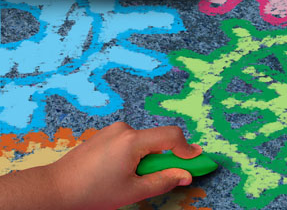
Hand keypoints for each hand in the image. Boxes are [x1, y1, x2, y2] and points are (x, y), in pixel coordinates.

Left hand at [48, 122, 202, 209]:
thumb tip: (185, 175)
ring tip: (128, 180)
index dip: (187, 149)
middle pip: (157, 140)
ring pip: (143, 142)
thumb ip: (163, 181)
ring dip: (146, 158)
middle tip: (160, 178)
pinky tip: (117, 173)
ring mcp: (112, 131)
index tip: (196, 161)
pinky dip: (134, 155)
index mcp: (132, 141)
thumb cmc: (91, 193)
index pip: (171, 136)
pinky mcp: (104, 135)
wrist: (54, 189)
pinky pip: (129, 142)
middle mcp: (124, 129)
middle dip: (162, 159)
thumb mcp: (132, 192)